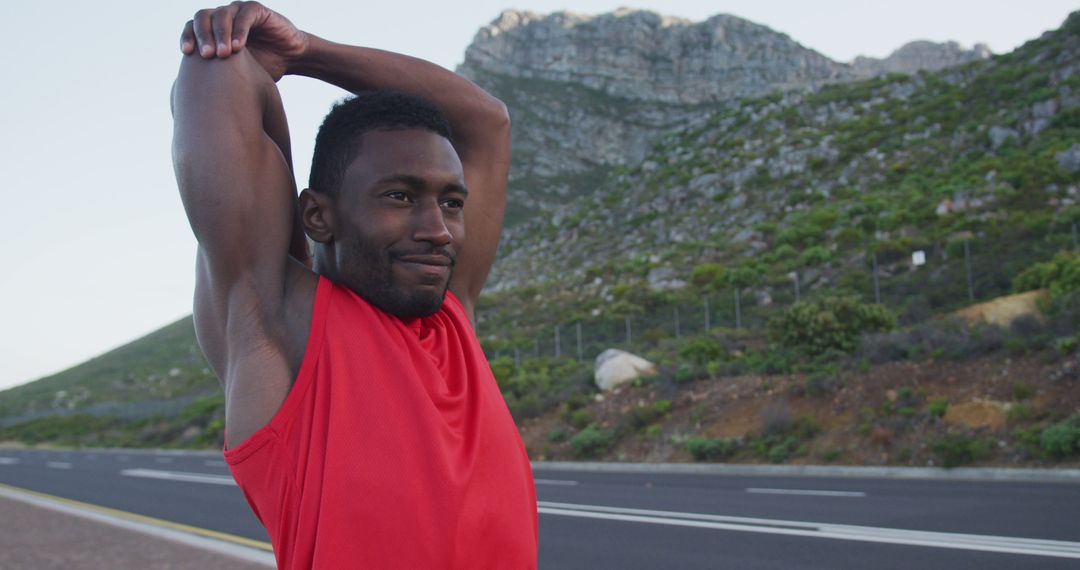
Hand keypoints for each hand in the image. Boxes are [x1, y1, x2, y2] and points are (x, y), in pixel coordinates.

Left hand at [180, 1, 307, 79]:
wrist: (290, 58)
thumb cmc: (262, 67)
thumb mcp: (234, 72)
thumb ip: (215, 73)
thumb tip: (192, 93)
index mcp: (213, 28)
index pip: (192, 27)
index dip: (188, 37)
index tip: (186, 53)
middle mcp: (224, 17)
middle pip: (202, 17)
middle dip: (202, 36)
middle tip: (206, 55)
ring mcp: (239, 11)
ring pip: (222, 15)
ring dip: (220, 34)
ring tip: (223, 54)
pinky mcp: (257, 10)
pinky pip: (244, 16)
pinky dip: (239, 31)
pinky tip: (238, 47)